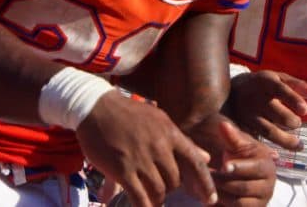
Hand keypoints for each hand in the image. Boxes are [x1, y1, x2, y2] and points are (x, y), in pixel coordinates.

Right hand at [77, 91, 216, 206]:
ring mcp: (141, 159)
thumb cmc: (129, 115)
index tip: (210, 199)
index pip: (195, 162)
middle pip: (175, 180)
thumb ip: (183, 142)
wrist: (96, 108)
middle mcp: (159, 147)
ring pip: (159, 190)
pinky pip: (139, 197)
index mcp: (170, 133)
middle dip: (170, 187)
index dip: (205, 183)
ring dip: (157, 198)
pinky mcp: (122, 170)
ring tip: (150, 195)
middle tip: (160, 186)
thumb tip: (206, 157)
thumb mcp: (160, 121)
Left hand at [211, 120, 276, 206]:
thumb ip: (231, 137)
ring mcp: (262, 201)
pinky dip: (223, 206)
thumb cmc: (239, 158)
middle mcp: (269, 186)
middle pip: (244, 187)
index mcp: (267, 165)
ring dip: (221, 195)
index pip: (253, 168)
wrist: (243, 179)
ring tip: (207, 188)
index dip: (238, 167)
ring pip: (239, 203)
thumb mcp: (236, 147)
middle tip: (207, 178)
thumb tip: (223, 125)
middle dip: (223, 182)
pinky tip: (211, 200)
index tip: (223, 165)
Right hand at [228, 70, 306, 149]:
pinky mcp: (243, 127)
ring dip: (285, 140)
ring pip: (268, 131)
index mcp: (266, 82)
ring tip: (300, 145)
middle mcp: (256, 99)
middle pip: (275, 113)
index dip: (293, 99)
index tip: (306, 110)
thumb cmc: (262, 84)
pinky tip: (278, 155)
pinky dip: (268, 150)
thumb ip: (297, 85)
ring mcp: (248, 114)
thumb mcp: (278, 78)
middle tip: (297, 123)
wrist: (232, 91)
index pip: (280, 89)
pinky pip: (257, 141)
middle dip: (290, 121)